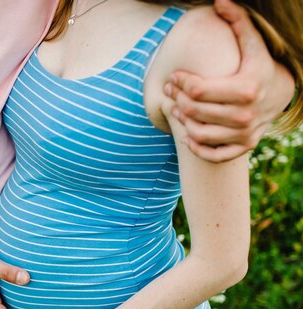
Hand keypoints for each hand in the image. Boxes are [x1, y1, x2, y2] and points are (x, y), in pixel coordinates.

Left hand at [164, 0, 294, 161]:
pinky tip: (188, 135)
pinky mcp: (244, 147)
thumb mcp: (252, 43)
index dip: (181, 82)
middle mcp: (246, 114)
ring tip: (176, 109)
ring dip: (182, 122)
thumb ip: (237, 22)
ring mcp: (245, 133)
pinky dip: (197, 148)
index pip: (199, 90)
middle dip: (177, 100)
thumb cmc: (258, 65)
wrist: (279, 93)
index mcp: (246, 88)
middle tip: (169, 91)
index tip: (174, 77)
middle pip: (195, 112)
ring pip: (199, 133)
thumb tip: (220, 1)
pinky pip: (214, 154)